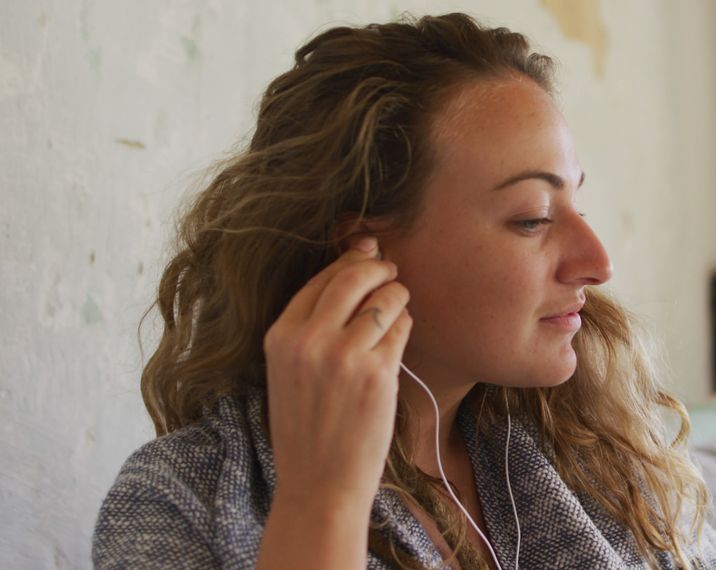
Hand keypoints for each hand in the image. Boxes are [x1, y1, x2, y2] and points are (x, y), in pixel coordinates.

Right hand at [263, 236, 411, 507]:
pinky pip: (401, 328)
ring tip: (397, 307)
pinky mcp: (379, 373)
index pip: (321, 278)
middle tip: (390, 272)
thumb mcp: (289, 370)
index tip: (367, 259)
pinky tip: (398, 335)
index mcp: (280, 336)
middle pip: (353, 276)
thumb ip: (311, 326)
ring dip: (397, 296)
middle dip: (378, 267)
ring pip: (385, 298)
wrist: (319, 484)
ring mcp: (345, 356)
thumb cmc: (307, 427)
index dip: (350, 262)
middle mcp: (309, 341)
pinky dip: (405, 325)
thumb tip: (352, 270)